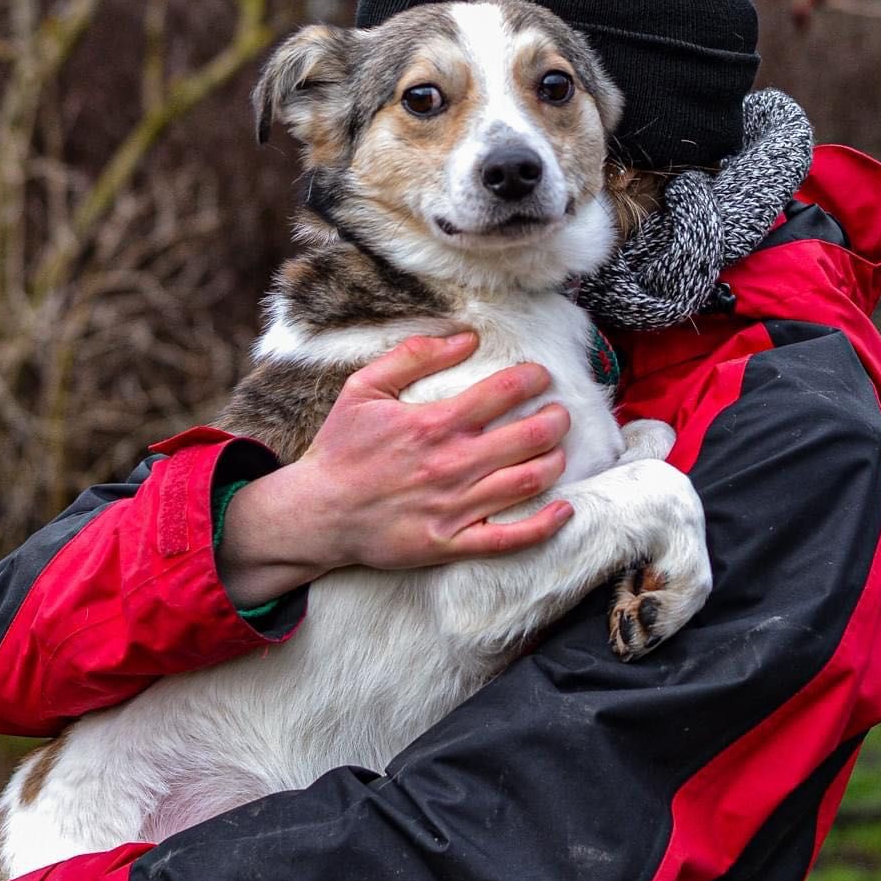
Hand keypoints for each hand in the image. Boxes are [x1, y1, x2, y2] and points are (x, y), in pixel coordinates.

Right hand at [218, 332, 572, 606]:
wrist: (316, 512)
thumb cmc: (340, 449)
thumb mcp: (363, 388)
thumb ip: (412, 356)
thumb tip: (465, 338)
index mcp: (434, 423)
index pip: (503, 392)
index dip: (533, 379)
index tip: (542, 376)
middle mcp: (452, 464)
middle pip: (527, 437)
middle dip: (554, 420)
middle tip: (559, 413)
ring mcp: (455, 506)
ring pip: (526, 482)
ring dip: (554, 462)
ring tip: (559, 450)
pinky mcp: (451, 543)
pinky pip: (509, 538)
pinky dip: (543, 525)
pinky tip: (564, 510)